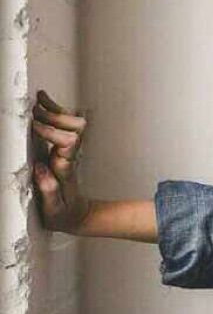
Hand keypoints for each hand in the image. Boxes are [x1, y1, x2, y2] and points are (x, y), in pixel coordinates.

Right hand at [31, 90, 90, 232]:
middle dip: (54, 117)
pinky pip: (64, 127)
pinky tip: (42, 101)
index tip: (34, 125)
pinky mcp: (63, 149)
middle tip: (34, 111)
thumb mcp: (53, 209)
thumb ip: (48, 190)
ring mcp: (67, 151)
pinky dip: (54, 111)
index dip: (51, 132)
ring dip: (55, 110)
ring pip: (71, 125)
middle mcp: (69, 157)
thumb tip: (40, 168)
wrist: (76, 214)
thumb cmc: (63, 214)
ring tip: (38, 98)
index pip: (67, 144)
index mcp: (65, 170)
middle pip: (73, 129)